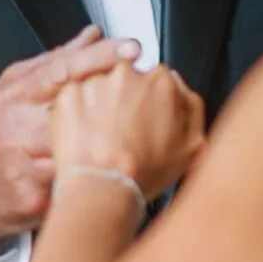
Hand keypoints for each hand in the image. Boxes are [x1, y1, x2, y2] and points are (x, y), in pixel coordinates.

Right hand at [0, 27, 142, 250]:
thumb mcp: (15, 90)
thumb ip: (55, 63)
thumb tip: (92, 36)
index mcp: (14, 95)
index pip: (62, 68)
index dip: (100, 57)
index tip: (131, 50)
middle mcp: (16, 126)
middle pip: (76, 108)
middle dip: (114, 104)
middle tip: (147, 96)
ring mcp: (22, 164)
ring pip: (79, 149)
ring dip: (108, 143)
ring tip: (131, 138)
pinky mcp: (31, 198)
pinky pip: (74, 184)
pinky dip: (93, 177)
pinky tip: (107, 173)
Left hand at [52, 63, 205, 202]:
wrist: (103, 187)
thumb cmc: (144, 171)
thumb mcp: (193, 146)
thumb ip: (191, 108)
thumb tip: (182, 90)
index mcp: (162, 83)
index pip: (158, 80)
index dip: (152, 103)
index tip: (146, 119)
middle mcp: (129, 74)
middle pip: (129, 80)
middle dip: (127, 100)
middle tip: (125, 132)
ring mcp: (97, 81)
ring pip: (101, 87)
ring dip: (102, 105)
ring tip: (104, 137)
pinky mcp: (69, 93)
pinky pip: (76, 97)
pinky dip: (79, 112)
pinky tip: (87, 135)